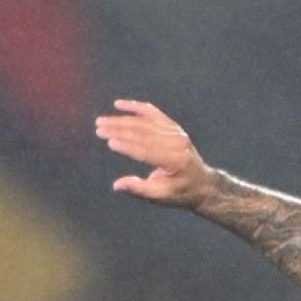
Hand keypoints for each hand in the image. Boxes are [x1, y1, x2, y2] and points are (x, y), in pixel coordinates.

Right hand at [93, 99, 218, 208]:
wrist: (202, 183)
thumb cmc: (179, 192)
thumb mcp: (160, 196)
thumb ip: (139, 189)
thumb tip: (116, 185)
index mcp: (175, 161)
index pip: (147, 151)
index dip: (128, 147)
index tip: (109, 142)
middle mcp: (177, 144)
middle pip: (144, 133)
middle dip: (119, 130)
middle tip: (98, 129)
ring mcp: (176, 133)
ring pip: (145, 122)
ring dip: (122, 120)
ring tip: (101, 121)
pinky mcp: (174, 127)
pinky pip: (153, 114)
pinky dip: (136, 107)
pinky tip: (119, 104)